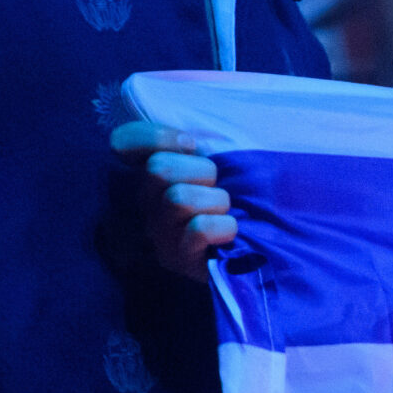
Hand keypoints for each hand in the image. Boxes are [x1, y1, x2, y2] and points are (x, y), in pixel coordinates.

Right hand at [110, 121, 233, 281]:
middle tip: (216, 186)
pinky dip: (223, 226)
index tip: (190, 145)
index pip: (123, 141)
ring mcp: (159, 232)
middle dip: (201, 171)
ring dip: (216, 201)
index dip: (156, 138)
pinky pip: (199, 230)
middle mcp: (146, 201)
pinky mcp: (178, 259)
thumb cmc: (247, 188)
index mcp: (152, 169)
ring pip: (179, 199)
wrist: (270, 236)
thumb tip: (188, 135)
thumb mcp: (228, 151)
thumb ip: (205, 133)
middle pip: (158, 169)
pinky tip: (229, 232)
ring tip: (224, 212)